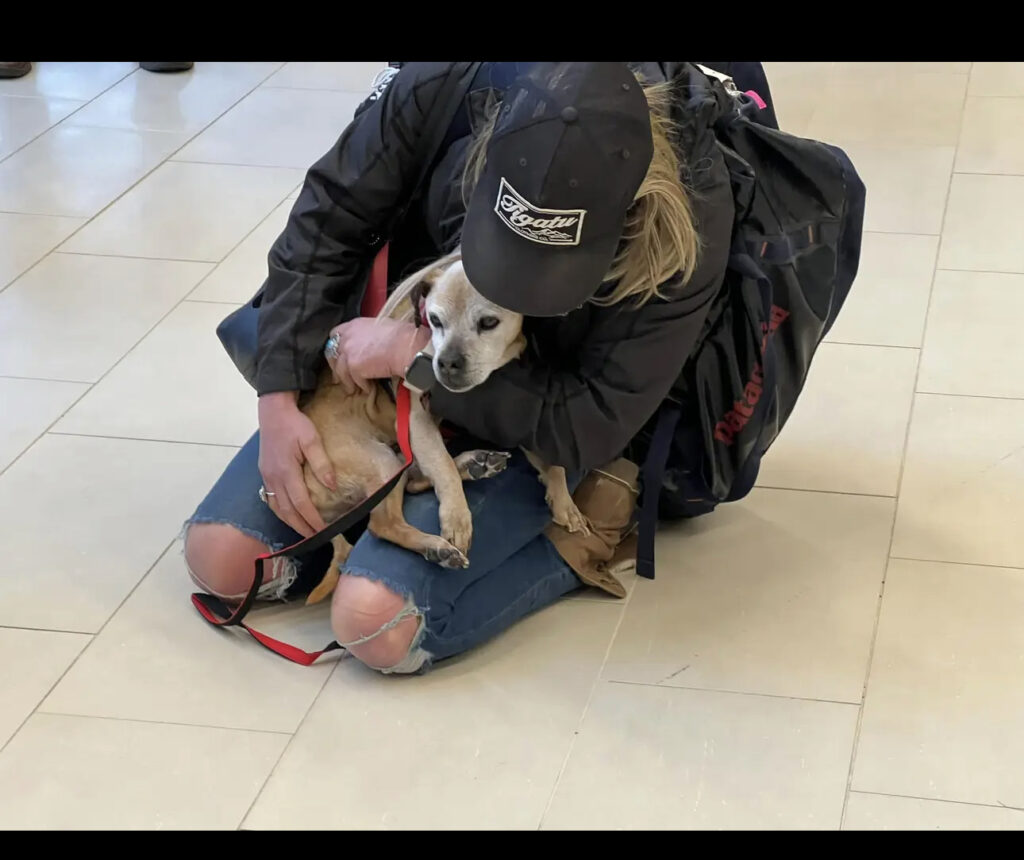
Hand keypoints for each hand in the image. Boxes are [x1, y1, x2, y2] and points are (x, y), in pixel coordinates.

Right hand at [257, 391, 335, 536]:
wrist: (272, 410)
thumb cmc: (295, 423)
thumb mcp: (311, 439)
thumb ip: (321, 463)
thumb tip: (332, 485)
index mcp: (286, 471)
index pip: (301, 503)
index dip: (312, 519)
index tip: (324, 530)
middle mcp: (273, 478)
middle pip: (287, 511)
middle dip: (302, 527)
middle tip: (317, 538)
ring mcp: (266, 476)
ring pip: (277, 507)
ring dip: (290, 522)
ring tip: (305, 531)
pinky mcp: (264, 473)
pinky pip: (271, 499)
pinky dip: (281, 511)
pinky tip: (289, 515)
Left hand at [326, 317, 429, 393]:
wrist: (405, 345)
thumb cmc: (401, 335)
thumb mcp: (379, 327)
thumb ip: (367, 334)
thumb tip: (369, 343)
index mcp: (353, 325)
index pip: (335, 334)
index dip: (336, 346)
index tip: (339, 355)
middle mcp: (347, 337)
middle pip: (332, 354)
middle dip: (335, 366)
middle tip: (339, 376)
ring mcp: (348, 352)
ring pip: (340, 371)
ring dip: (347, 381)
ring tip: (353, 388)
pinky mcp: (354, 367)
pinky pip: (354, 380)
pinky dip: (362, 386)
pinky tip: (368, 389)